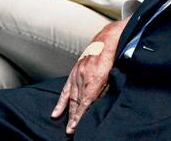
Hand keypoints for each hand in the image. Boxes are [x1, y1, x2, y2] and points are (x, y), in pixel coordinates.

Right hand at [51, 18, 128, 134]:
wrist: (107, 39)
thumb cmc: (113, 56)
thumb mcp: (114, 74)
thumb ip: (106, 88)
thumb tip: (100, 102)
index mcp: (95, 77)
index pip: (86, 101)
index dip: (81, 115)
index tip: (77, 126)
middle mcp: (84, 76)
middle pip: (77, 101)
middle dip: (74, 117)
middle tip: (71, 130)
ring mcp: (77, 73)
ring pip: (72, 97)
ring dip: (69, 112)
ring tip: (67, 126)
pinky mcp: (74, 71)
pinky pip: (66, 88)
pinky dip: (61, 102)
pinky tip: (56, 112)